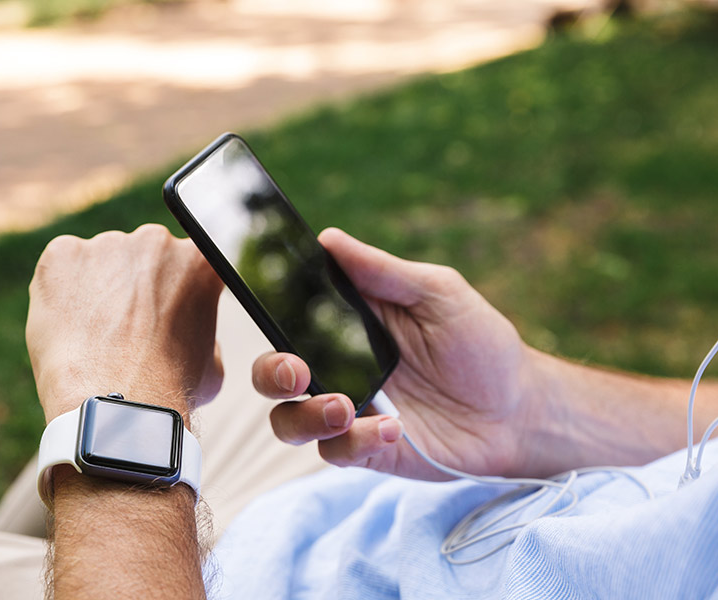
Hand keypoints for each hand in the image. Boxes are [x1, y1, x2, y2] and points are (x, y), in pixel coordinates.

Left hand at [27, 224, 223, 422]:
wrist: (117, 401)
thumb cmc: (168, 391)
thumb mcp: (211, 364)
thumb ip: (202, 332)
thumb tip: (188, 332)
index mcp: (198, 261)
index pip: (184, 265)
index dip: (169, 292)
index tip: (156, 314)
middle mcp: (156, 242)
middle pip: (141, 256)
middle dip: (132, 285)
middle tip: (122, 326)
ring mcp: (107, 244)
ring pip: (99, 261)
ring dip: (95, 289)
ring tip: (91, 337)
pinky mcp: (63, 254)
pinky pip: (59, 268)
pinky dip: (59, 292)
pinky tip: (67, 328)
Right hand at [252, 227, 548, 479]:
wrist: (521, 410)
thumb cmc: (481, 344)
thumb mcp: (438, 293)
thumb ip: (382, 271)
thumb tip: (328, 238)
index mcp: (346, 325)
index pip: (289, 317)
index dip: (268, 313)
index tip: (267, 307)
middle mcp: (338, 368)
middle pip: (274, 375)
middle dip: (271, 373)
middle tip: (297, 372)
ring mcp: (351, 411)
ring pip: (290, 422)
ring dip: (305, 417)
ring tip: (343, 408)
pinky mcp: (369, 450)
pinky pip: (337, 452)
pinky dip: (356, 441)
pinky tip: (394, 428)